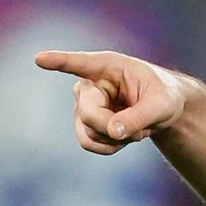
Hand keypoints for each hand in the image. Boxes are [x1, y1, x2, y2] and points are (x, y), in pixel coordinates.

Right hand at [35, 50, 185, 154]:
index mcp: (109, 66)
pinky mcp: (85, 122)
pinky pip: (89, 143)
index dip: (59, 61)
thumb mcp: (162, 105)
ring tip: (138, 129)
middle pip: (88, 114)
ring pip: (87, 133)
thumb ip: (139, 116)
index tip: (40, 59)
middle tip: (142, 130)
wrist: (163, 111)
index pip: (80, 63)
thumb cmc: (165, 96)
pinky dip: (111, 146)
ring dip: (116, 139)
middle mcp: (91, 83)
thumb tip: (112, 132)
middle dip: (114, 128)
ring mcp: (84, 103)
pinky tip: (126, 136)